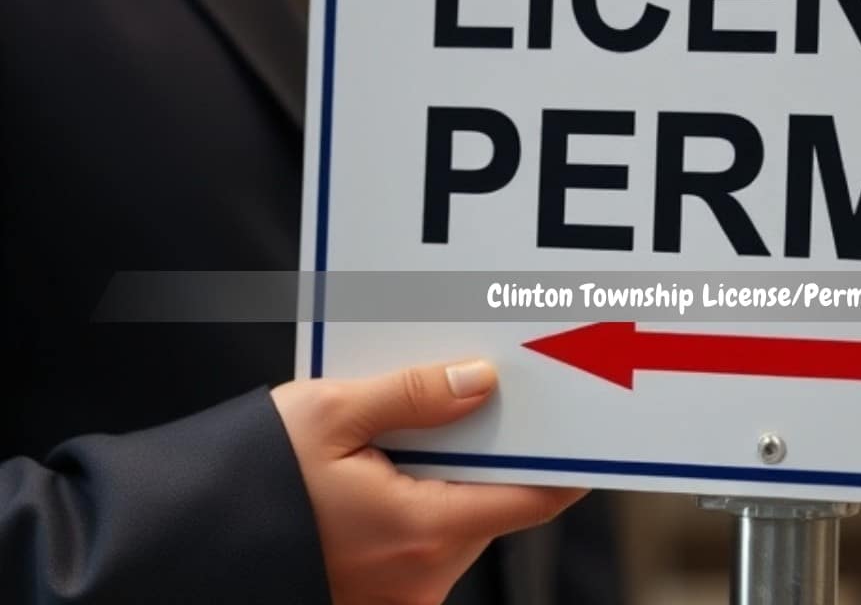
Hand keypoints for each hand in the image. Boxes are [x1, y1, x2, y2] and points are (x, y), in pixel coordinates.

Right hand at [271, 360, 584, 604]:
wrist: (169, 550)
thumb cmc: (242, 482)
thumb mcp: (329, 415)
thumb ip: (414, 395)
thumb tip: (482, 381)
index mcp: (424, 532)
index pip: (535, 500)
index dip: (566, 463)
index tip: (587, 429)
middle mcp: (421, 578)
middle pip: (490, 505)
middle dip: (484, 453)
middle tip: (477, 397)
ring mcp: (397, 598)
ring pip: (453, 523)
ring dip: (444, 478)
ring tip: (403, 430)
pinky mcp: (373, 600)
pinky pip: (419, 544)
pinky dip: (414, 503)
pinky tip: (379, 468)